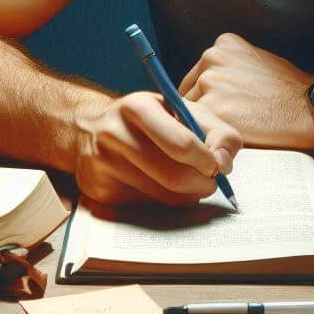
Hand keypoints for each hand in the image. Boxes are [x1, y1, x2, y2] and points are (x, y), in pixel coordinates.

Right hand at [73, 91, 242, 206]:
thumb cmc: (150, 119)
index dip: (208, 161)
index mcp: (137, 107)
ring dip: (188, 196)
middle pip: (173, 177)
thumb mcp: (184, 111)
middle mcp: (114, 134)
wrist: (89, 128)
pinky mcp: (99, 191)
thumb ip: (217, 131)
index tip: (218, 166)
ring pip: (163, 197)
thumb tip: (225, 164)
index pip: (182, 145)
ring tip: (192, 183)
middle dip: (202, 184)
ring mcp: (102, 165)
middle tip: (211, 181)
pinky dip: (165, 201)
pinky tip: (163, 186)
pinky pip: (147, 207)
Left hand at [178, 33, 313, 149]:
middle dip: (204, 108)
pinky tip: (229, 138)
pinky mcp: (212, 108)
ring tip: (231, 131)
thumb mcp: (257, 62)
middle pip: (190, 91)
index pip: (198, 74)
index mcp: (223, 45)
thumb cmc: (290, 91)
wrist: (309, 109)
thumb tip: (210, 85)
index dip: (207, 96)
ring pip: (190, 111)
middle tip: (228, 123)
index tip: (223, 108)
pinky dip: (209, 136)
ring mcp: (209, 82)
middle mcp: (212, 58)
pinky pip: (197, 127)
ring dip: (204, 123)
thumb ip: (230, 67)